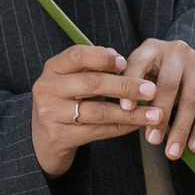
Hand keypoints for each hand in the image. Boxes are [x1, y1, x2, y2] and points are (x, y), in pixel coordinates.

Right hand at [30, 43, 152, 176]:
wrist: (40, 139)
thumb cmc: (65, 103)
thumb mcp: (71, 81)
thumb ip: (92, 69)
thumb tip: (121, 59)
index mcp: (52, 68)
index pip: (76, 55)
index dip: (102, 57)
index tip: (125, 62)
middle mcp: (47, 89)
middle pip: (91, 83)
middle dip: (126, 86)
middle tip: (152, 90)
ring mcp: (50, 114)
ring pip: (98, 111)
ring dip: (130, 113)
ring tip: (155, 114)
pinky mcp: (58, 137)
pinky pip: (97, 131)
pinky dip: (121, 127)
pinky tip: (137, 125)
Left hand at [121, 37, 194, 165]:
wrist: (187, 68)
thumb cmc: (154, 78)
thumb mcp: (139, 77)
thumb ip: (130, 90)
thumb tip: (122, 112)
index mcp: (151, 48)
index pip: (139, 64)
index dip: (132, 85)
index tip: (126, 109)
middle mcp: (177, 50)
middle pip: (169, 85)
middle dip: (160, 116)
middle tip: (152, 141)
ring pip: (191, 98)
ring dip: (181, 129)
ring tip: (172, 152)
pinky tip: (193, 147)